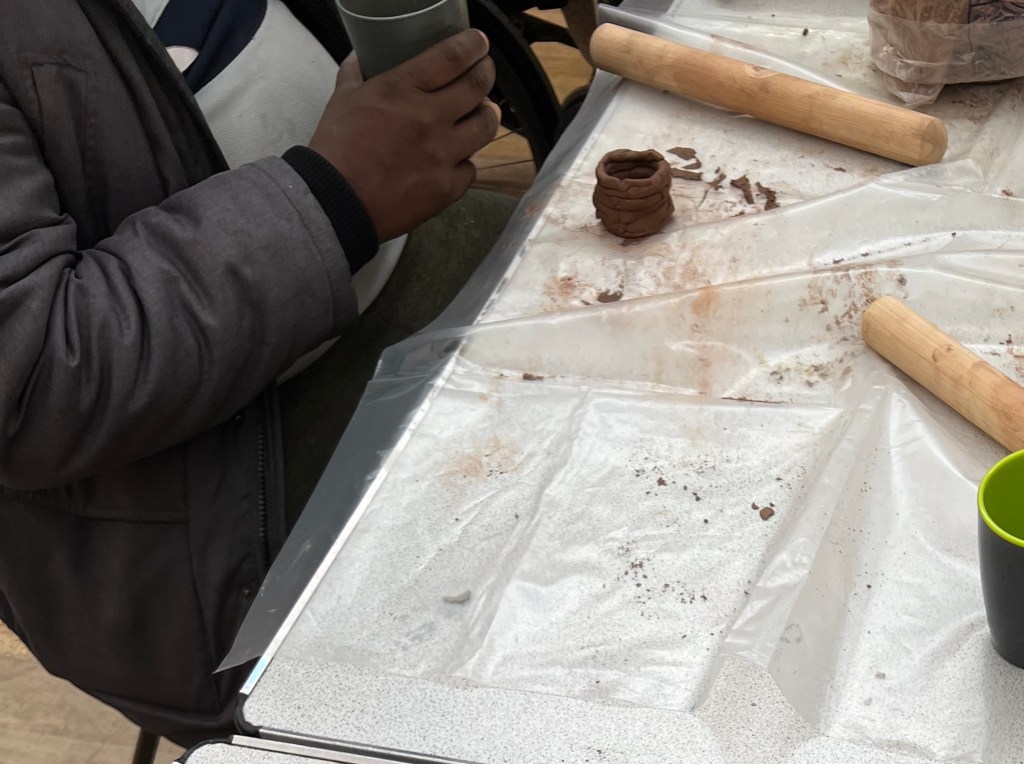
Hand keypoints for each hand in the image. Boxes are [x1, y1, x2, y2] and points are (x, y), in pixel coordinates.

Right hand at [308, 29, 500, 241]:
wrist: (334, 205)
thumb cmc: (335, 152)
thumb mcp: (341, 101)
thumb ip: (356, 74)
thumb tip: (361, 57)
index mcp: (401, 91)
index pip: (451, 58)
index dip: (472, 46)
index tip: (478, 44)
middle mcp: (429, 119)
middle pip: (478, 87)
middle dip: (486, 73)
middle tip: (484, 72)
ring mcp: (442, 155)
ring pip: (486, 126)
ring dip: (487, 114)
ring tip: (481, 112)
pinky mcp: (447, 187)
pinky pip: (471, 168)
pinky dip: (466, 161)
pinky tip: (457, 158)